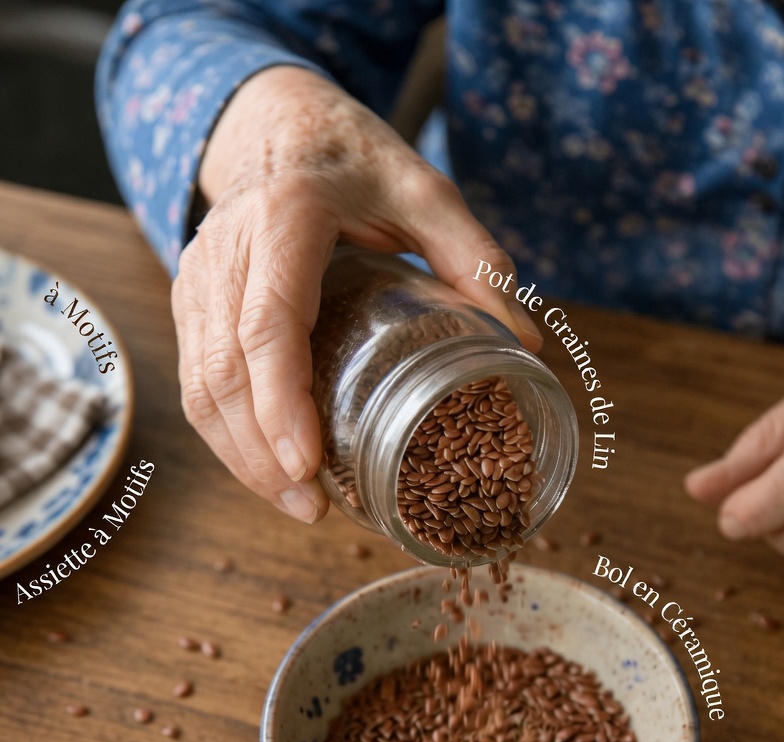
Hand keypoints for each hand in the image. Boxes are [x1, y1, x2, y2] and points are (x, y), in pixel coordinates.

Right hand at [172, 66, 540, 522]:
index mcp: (286, 217)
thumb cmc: (354, 160)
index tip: (305, 462)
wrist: (278, 125)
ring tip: (296, 505)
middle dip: (261, 452)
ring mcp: (198, 277)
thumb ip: (476, 259)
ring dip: (240, 456)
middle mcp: (227, 248)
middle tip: (311, 508)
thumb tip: (525, 344)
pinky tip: (266, 470)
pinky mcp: (192, 301)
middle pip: (224, 369)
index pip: (268, 322)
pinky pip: (195, 379)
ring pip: (199, 383)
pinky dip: (226, 434)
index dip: (280, 400)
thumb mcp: (425, 190)